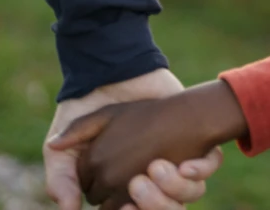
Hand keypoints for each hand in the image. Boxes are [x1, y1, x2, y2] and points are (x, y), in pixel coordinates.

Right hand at [44, 69, 222, 209]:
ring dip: (174, 189)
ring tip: (156, 168)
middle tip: (138, 184)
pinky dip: (199, 170)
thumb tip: (69, 209)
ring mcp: (175, 160)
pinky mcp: (193, 138)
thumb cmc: (85, 113)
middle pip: (166, 209)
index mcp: (123, 187)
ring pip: (187, 195)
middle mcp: (153, 179)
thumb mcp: (64, 148)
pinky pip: (208, 166)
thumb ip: (61, 179)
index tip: (124, 204)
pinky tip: (186, 163)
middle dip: (154, 204)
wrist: (111, 73)